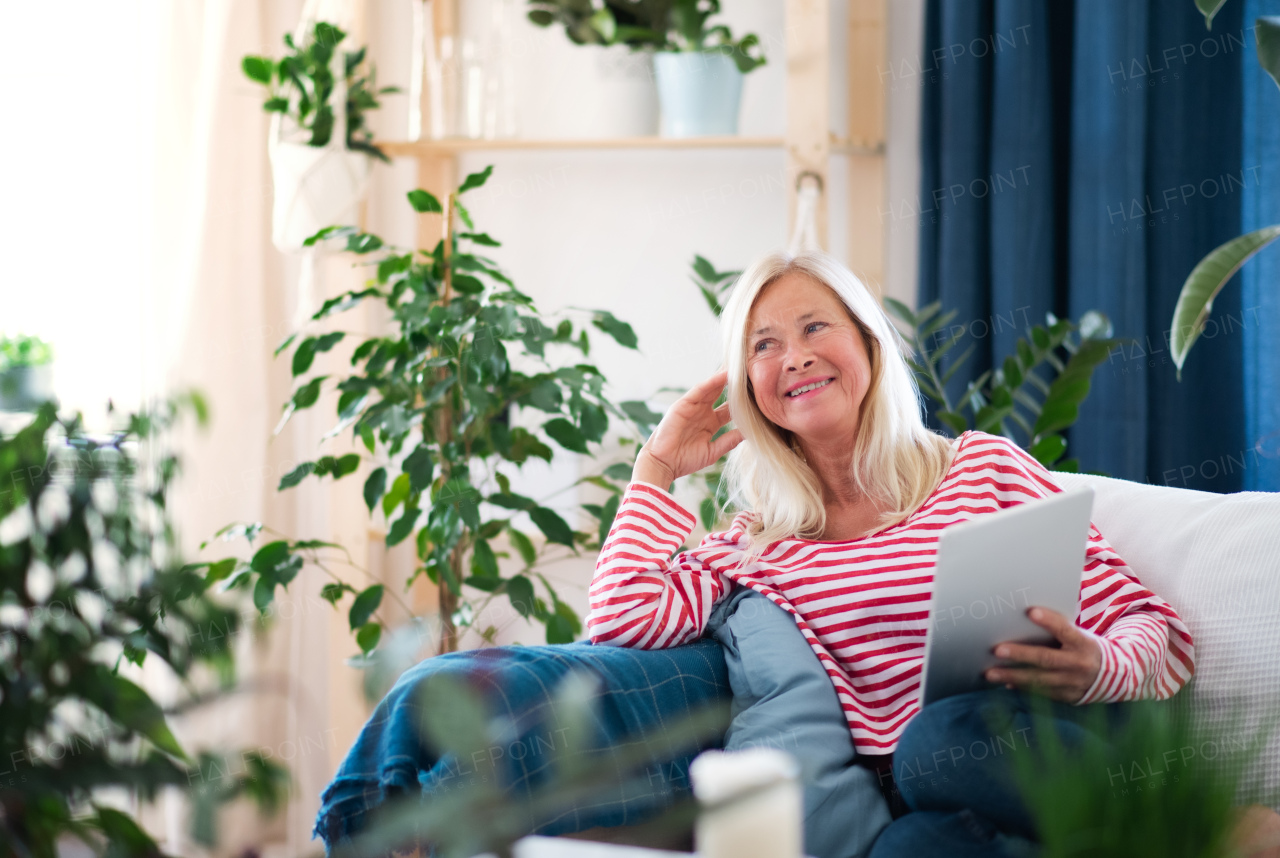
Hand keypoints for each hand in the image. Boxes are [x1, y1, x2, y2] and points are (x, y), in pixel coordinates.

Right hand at [633, 369, 743, 486]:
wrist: (663, 464)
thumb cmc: (685, 460)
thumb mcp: (713, 451)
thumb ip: (729, 441)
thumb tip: (748, 433)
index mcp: (710, 423)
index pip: (730, 408)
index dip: (743, 401)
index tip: (758, 392)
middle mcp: (703, 412)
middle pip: (722, 393)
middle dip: (735, 383)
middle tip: (752, 370)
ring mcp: (693, 406)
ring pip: (713, 388)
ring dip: (726, 376)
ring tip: (741, 365)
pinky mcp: (683, 404)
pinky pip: (700, 390)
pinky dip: (712, 382)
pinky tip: (724, 374)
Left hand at [985, 607, 1101, 702]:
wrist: (1114, 676)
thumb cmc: (1084, 647)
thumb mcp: (1079, 635)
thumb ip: (1059, 629)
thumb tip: (1024, 620)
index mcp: (1083, 643)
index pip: (1065, 630)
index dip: (1049, 621)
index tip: (1031, 612)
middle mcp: (1078, 664)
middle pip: (1046, 658)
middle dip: (1020, 654)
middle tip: (997, 650)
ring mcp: (1072, 682)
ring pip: (1039, 680)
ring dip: (1012, 676)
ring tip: (990, 673)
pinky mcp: (1067, 696)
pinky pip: (1041, 693)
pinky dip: (1022, 688)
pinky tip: (1005, 684)